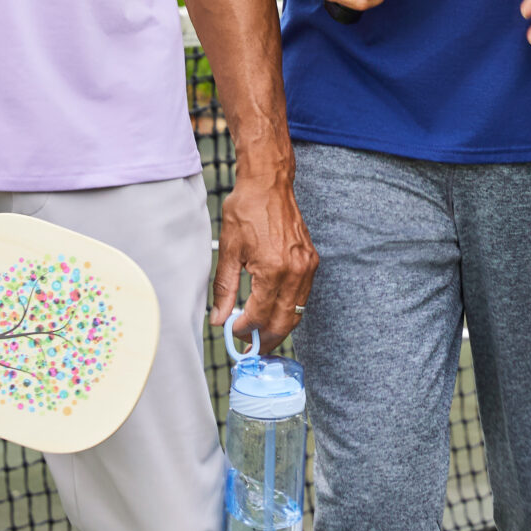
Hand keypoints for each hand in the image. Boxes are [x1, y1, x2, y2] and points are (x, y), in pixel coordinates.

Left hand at [215, 158, 319, 347]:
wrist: (269, 183)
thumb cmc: (246, 210)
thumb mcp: (229, 250)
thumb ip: (224, 288)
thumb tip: (219, 318)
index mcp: (273, 270)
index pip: (259, 315)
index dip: (244, 330)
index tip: (232, 332)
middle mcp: (295, 271)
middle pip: (284, 321)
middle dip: (266, 339)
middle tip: (249, 347)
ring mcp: (307, 266)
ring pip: (297, 312)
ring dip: (279, 327)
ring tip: (260, 334)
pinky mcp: (311, 260)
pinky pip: (303, 296)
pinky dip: (290, 309)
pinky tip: (274, 311)